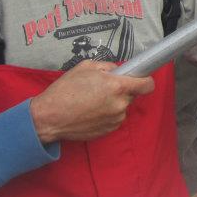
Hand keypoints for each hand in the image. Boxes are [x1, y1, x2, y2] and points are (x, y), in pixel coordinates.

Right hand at [29, 60, 154, 143]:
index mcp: (117, 87)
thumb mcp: (85, 67)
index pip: (147, 85)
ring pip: (122, 107)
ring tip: (92, 101)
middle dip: (122, 90)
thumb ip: (108, 67)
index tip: (140, 78)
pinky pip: (114, 118)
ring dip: (113, 103)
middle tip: (102, 88)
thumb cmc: (65, 90)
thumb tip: (118, 71)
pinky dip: (106, 114)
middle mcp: (120, 104)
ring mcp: (115, 119)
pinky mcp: (108, 130)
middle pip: (132, 95)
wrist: (49, 117)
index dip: (145, 80)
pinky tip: (90, 111)